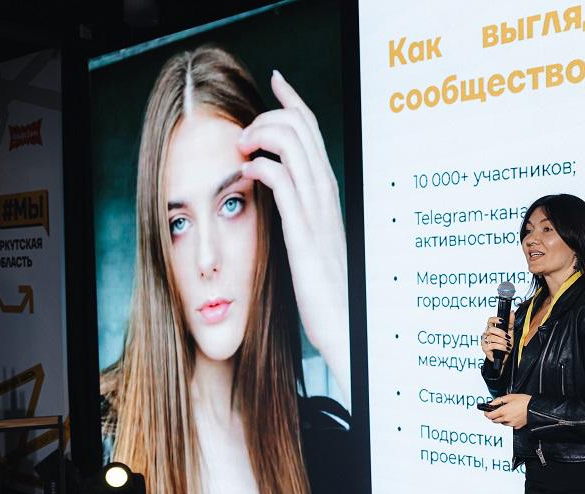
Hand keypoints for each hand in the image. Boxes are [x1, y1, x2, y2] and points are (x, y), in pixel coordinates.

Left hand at [238, 70, 349, 402]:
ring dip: (258, 135)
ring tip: (240, 152)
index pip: (314, 131)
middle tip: (242, 135)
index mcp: (328, 192)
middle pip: (302, 126)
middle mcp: (326, 193)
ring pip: (290, 143)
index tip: (274, 80)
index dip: (293, 100)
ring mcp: (317, 210)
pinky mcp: (303, 232)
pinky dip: (258, 166)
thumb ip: (302, 211)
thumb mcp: (314, 240)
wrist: (344, 322)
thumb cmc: (327, 288)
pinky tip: (246, 175)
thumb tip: (280, 190)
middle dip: (266, 116)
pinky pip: (281, 180)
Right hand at [480, 313, 513, 364]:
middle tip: (508, 337)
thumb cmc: (506, 345)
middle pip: (491, 329)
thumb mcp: (510, 333)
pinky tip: (506, 348)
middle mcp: (486, 334)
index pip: (490, 320)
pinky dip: (501, 347)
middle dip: (501, 333)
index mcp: (491, 328)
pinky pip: (493, 345)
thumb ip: (510, 323)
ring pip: (492, 337)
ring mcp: (484, 341)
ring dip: (502, 341)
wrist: (505, 357)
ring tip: (508, 345)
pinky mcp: (485, 349)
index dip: (495, 319)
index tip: (503, 321)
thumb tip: (512, 312)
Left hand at [483, 394, 530, 428]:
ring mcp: (512, 424)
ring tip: (506, 412)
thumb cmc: (525, 401)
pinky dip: (509, 421)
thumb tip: (491, 403)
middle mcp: (506, 419)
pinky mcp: (517, 426)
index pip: (490, 416)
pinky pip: (509, 425)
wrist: (535, 408)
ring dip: (501, 418)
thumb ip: (498, 400)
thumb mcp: (510, 397)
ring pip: (502, 423)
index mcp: (503, 411)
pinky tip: (512, 415)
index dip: (486, 413)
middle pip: (494, 420)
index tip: (486, 411)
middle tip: (495, 411)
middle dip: (493, 416)